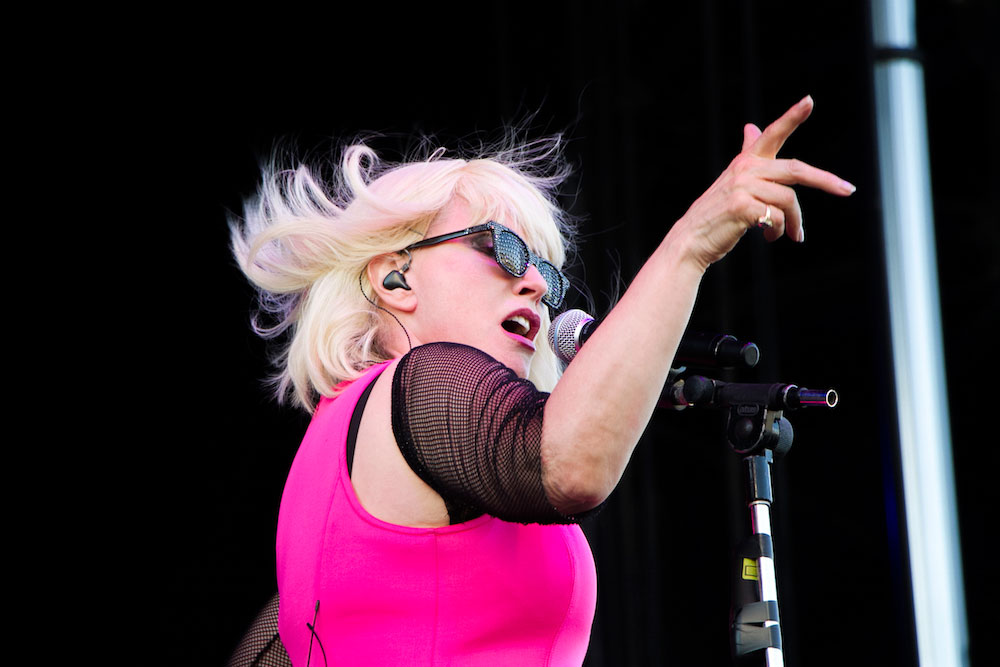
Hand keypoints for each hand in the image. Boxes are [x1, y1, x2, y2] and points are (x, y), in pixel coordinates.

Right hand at [673, 95, 854, 271]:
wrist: (691, 239)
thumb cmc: (716, 213)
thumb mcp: (732, 181)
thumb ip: (748, 154)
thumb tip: (752, 127)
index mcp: (746, 161)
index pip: (773, 134)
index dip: (792, 116)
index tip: (809, 100)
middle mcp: (745, 169)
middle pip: (796, 169)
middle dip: (826, 180)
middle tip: (848, 190)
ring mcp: (743, 187)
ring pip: (789, 200)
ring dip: (794, 222)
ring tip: (790, 234)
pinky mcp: (743, 207)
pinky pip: (776, 216)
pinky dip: (779, 230)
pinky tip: (772, 237)